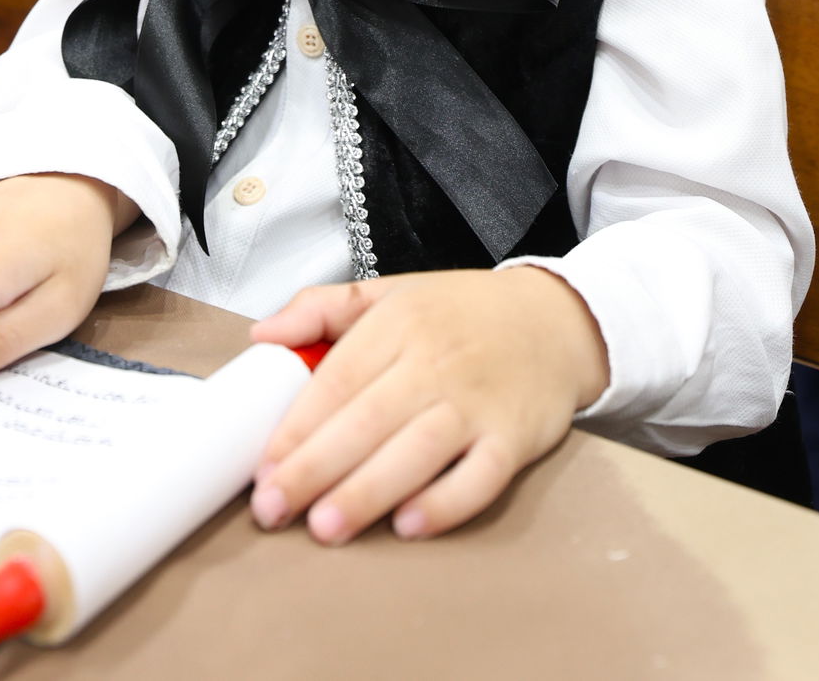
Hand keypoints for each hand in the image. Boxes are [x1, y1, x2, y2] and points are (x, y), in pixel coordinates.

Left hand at [247, 267, 607, 542]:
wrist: (556, 322)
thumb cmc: (465, 314)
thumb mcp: (393, 292)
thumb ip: (323, 308)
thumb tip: (261, 334)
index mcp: (399, 322)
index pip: (337, 377)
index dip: (296, 426)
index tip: (263, 466)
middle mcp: (436, 361)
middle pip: (367, 419)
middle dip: (315, 468)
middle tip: (274, 508)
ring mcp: (478, 402)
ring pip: (417, 450)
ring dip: (368, 491)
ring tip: (325, 525)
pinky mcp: (515, 438)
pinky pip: (480, 477)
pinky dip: (446, 504)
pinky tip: (409, 526)